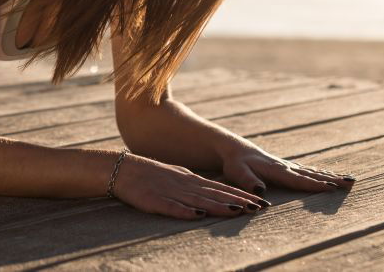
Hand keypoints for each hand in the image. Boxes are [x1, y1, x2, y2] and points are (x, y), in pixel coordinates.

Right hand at [111, 152, 270, 219]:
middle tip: (259, 207)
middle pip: (215, 194)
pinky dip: (185, 211)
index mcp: (190, 179)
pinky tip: (197, 216)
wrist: (123, 169)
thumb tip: (214, 197)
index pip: (221, 188)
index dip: (241, 195)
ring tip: (238, 211)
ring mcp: (171, 192)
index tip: (260, 201)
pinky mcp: (154, 201)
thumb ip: (195, 187)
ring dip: (219, 206)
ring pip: (199, 200)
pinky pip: (171, 207)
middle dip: (238, 201)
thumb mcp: (177, 177)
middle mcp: (185, 185)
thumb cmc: (150, 175)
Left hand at [216, 135, 355, 194]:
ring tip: (348, 180)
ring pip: (312, 172)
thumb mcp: (236, 172)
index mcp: (276, 170)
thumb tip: (260, 190)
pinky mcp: (286, 168)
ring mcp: (287, 167)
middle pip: (312, 174)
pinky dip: (321, 173)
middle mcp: (285, 167)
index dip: (316, 184)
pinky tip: (329, 176)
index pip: (299, 180)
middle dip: (332, 179)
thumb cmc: (234, 163)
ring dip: (330, 176)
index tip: (334, 187)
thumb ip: (248, 181)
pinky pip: (307, 171)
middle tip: (351, 183)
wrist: (232, 150)